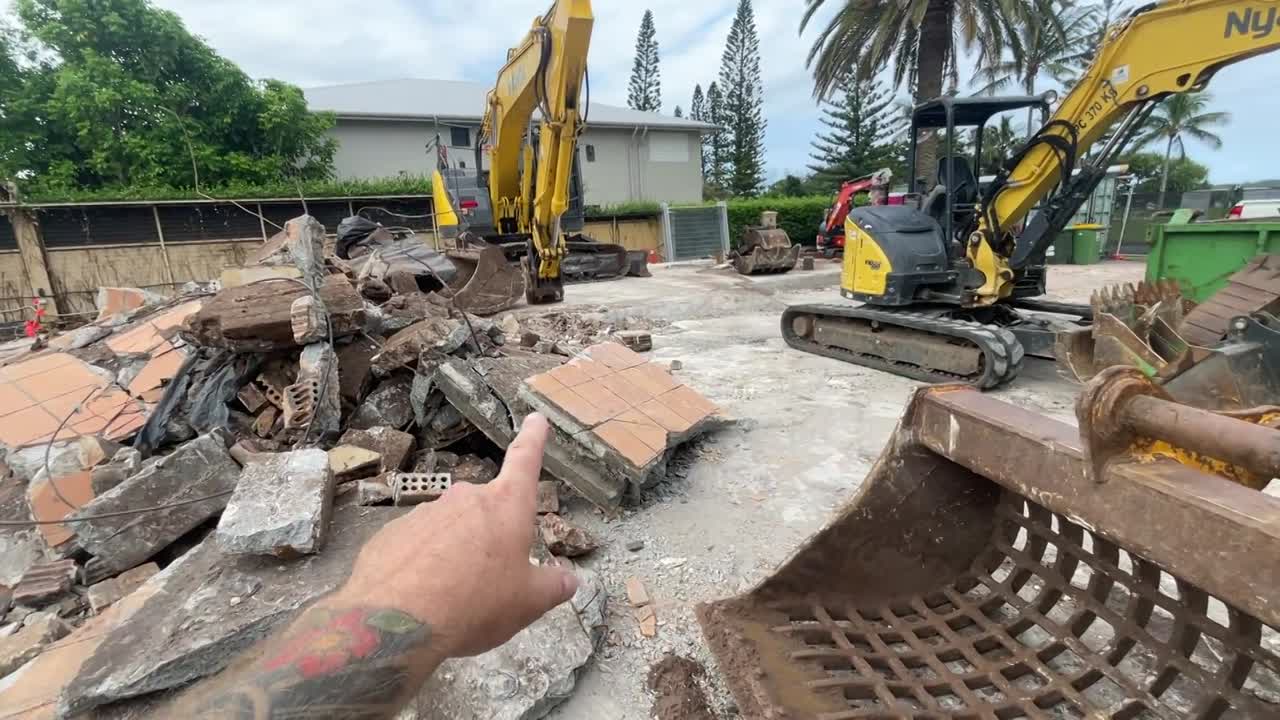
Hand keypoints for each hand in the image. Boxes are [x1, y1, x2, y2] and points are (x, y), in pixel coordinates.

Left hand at [332, 413, 578, 658]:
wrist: (396, 621)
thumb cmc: (476, 604)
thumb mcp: (527, 603)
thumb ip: (551, 587)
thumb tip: (569, 579)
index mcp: (506, 506)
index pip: (524, 461)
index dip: (533, 440)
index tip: (535, 419)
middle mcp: (465, 499)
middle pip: (486, 510)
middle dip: (490, 538)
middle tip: (490, 580)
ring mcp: (425, 513)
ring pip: (450, 530)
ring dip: (455, 554)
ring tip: (453, 597)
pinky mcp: (391, 534)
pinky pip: (417, 547)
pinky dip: (423, 566)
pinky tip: (421, 597)